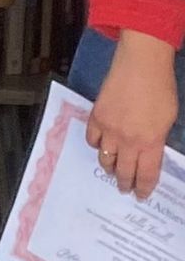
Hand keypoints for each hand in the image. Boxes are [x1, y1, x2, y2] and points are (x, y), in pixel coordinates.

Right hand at [87, 32, 176, 200]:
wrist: (141, 65)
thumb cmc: (161, 89)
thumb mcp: (168, 119)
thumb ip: (157, 139)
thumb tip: (149, 152)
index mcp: (150, 142)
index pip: (146, 175)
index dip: (144, 188)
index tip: (141, 195)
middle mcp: (128, 141)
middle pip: (123, 172)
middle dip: (125, 184)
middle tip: (125, 188)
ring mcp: (109, 130)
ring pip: (105, 160)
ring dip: (110, 167)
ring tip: (113, 168)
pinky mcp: (96, 118)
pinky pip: (93, 141)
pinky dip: (98, 146)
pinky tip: (103, 144)